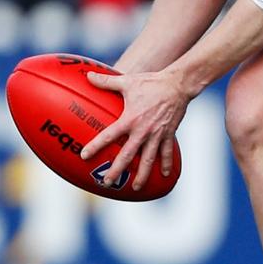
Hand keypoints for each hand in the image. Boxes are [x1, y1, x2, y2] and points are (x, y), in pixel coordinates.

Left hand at [80, 68, 189, 190]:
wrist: (178, 84)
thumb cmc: (151, 82)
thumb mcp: (127, 81)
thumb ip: (106, 81)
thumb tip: (88, 76)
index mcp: (130, 119)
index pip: (109, 135)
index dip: (95, 146)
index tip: (84, 156)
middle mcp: (143, 130)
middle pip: (128, 155)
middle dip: (117, 170)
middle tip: (107, 183)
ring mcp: (157, 134)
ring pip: (148, 159)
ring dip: (142, 174)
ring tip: (136, 187)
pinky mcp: (169, 134)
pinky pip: (166, 152)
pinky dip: (166, 164)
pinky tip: (164, 175)